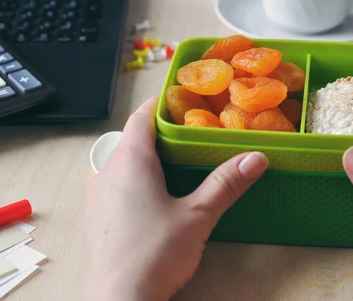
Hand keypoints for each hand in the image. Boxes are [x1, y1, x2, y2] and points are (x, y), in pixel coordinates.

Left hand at [81, 97, 268, 300]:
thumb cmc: (152, 255)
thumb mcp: (197, 216)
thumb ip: (226, 184)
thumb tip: (256, 157)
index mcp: (129, 161)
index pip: (142, 114)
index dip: (163, 101)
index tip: (186, 97)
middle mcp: (107, 172)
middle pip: (133, 138)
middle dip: (162, 131)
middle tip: (193, 133)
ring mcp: (97, 197)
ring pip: (123, 163)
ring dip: (148, 158)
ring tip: (179, 164)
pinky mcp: (96, 219)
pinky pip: (116, 186)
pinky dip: (136, 181)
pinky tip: (156, 199)